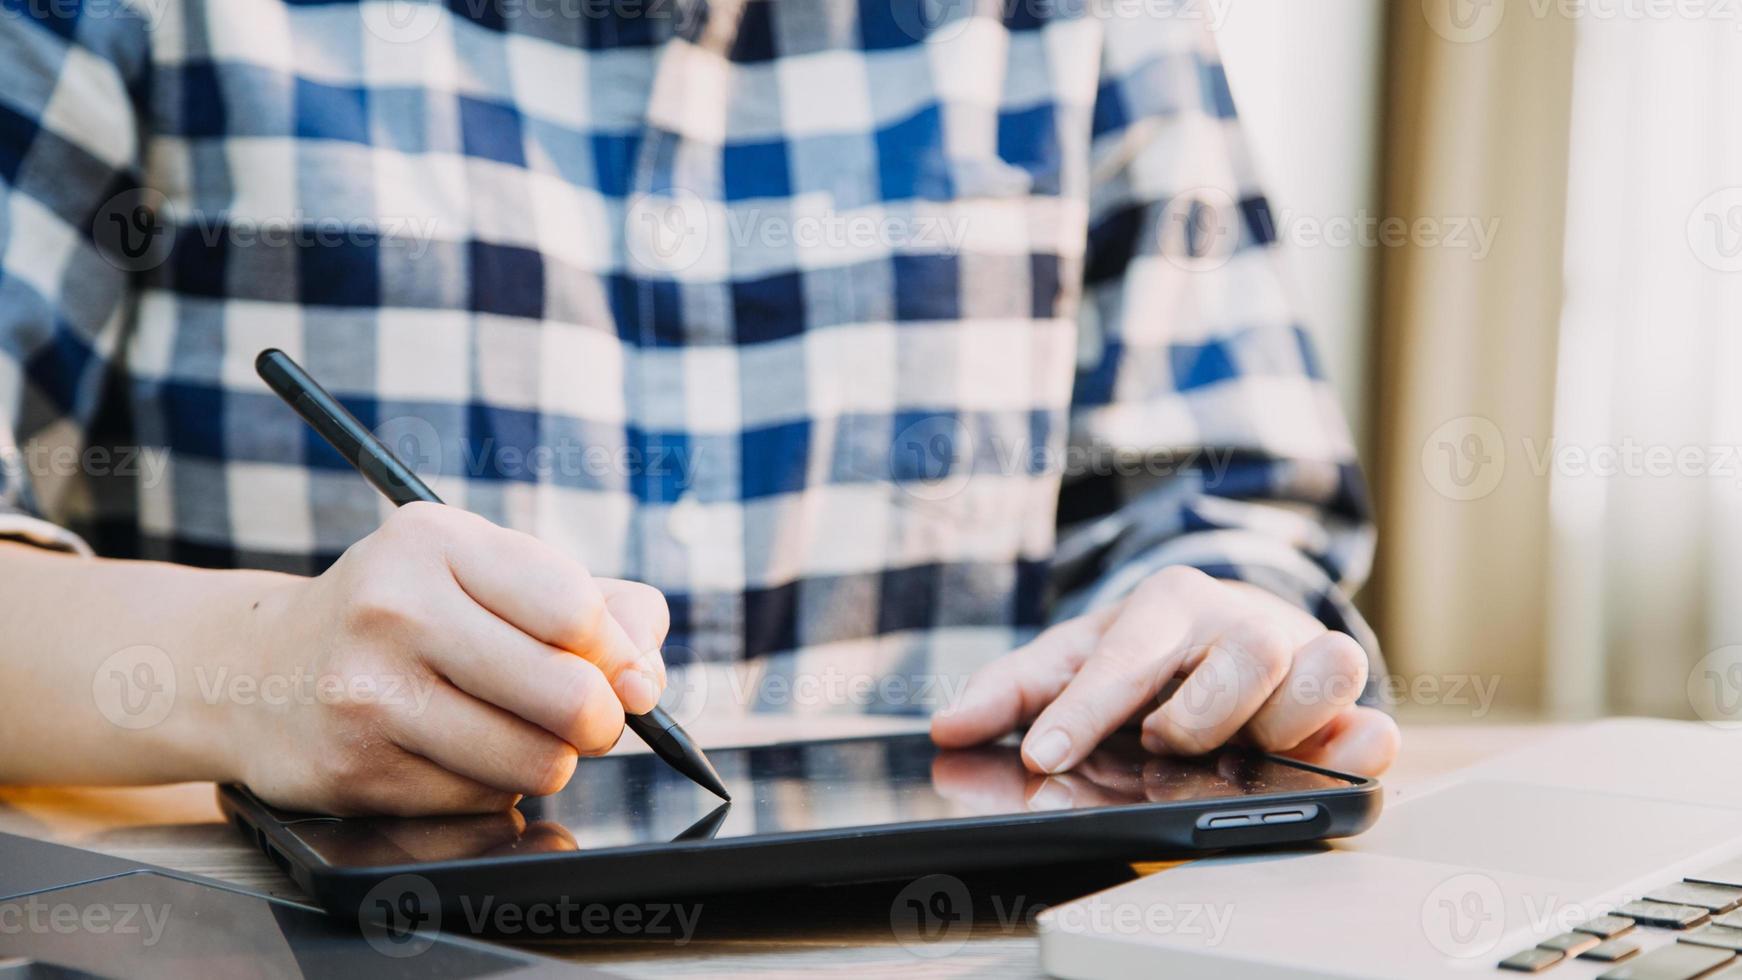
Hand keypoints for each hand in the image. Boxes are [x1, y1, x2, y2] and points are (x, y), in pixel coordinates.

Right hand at [218, 502, 668, 815]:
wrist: (257, 671)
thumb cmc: (404, 615)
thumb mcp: (486, 573)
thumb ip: (596, 605)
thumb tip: (648, 675)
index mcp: (436, 541)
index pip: (575, 609)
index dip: (620, 654)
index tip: (623, 672)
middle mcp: (395, 609)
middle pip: (568, 695)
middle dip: (600, 719)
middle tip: (586, 716)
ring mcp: (368, 693)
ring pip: (535, 760)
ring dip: (548, 758)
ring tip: (516, 730)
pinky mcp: (355, 769)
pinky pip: (483, 799)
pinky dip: (493, 786)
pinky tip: (456, 753)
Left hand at [930, 566, 1398, 777]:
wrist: (1224, 631)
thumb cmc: (1146, 650)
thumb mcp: (1073, 658)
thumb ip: (1012, 691)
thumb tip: (948, 726)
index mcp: (1170, 601)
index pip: (1125, 656)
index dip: (1084, 711)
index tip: (1044, 757)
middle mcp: (1243, 620)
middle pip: (1244, 655)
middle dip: (1198, 715)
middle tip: (1166, 739)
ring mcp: (1301, 658)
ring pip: (1321, 673)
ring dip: (1276, 723)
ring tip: (1238, 748)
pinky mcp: (1344, 706)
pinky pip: (1372, 718)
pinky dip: (1359, 743)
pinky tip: (1332, 759)